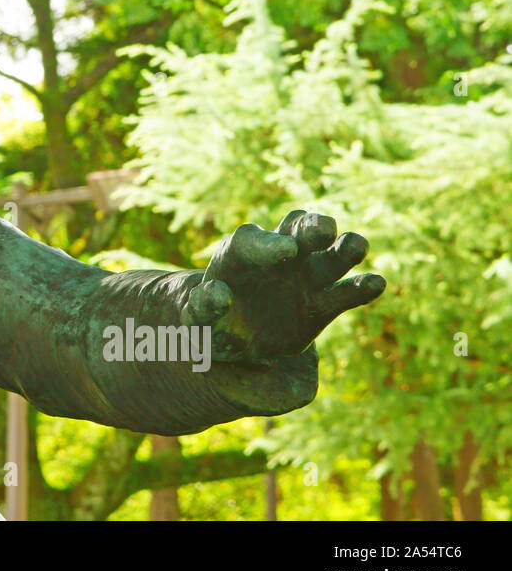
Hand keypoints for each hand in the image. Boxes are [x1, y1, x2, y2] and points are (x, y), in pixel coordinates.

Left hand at [180, 211, 385, 367]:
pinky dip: (362, 286)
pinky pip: (346, 291)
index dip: (270, 244)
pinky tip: (376, 283)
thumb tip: (219, 294)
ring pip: (329, 254)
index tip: (287, 251)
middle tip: (322, 230)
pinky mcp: (323, 303)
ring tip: (357, 246)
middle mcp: (277, 255)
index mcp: (239, 253)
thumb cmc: (207, 324)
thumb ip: (203, 306)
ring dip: (344, 247)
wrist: (232, 343)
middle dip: (311, 227)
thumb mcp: (195, 319)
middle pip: (298, 230)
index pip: (254, 240)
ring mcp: (304, 276)